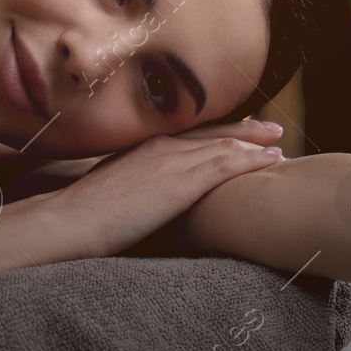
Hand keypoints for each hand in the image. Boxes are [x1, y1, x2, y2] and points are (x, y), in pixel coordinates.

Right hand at [46, 118, 285, 258]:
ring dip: (256, 145)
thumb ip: (132, 188)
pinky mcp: (181, 181)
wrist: (70, 220)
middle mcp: (161, 146)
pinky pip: (227, 163)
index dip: (217, 133)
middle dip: (244, 131)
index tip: (239, 133)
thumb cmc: (82, 215)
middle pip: (212, 133)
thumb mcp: (110, 191)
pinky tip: (274, 161)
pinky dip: (253, 159)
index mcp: (143, 148)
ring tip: (280, 147)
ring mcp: (172, 161)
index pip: (189, 136)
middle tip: (272, 131)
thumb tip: (141, 199)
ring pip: (225, 145)